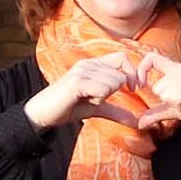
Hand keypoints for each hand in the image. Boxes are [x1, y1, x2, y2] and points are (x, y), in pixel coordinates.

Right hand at [21, 54, 145, 136]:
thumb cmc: (68, 107)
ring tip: (86, 99)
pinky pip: (103, 89)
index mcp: (94, 64)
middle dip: (114, 92)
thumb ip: (116, 111)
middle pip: (121, 75)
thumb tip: (137, 122)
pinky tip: (83, 100)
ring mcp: (82, 70)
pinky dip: (98, 100)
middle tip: (94, 98)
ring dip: (104, 97)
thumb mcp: (97, 108)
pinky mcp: (77, 81)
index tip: (132, 89)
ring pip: (114, 82)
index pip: (123, 57)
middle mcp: (88, 63)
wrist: (43, 114)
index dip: (132, 73)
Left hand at [138, 57, 180, 136]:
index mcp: (177, 70)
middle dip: (169, 102)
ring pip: (165, 93)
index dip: (141, 69)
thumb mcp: (176, 111)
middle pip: (157, 86)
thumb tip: (138, 122)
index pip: (152, 58)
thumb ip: (157, 113)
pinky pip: (176, 98)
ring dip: (178, 105)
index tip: (139, 85)